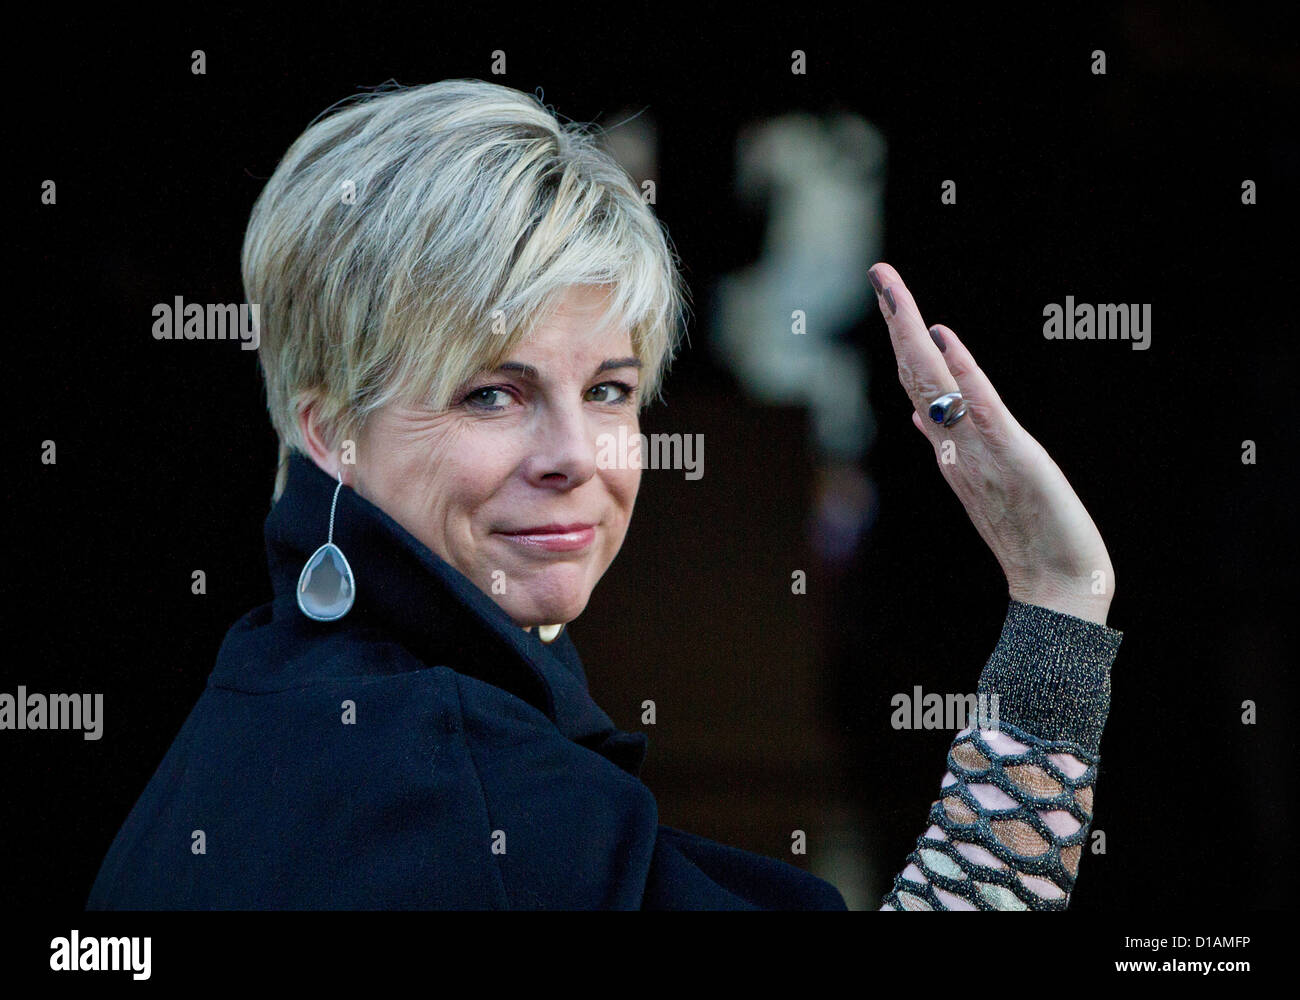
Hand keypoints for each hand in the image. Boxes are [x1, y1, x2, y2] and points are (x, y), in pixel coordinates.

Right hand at [869, 262, 1114, 625]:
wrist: (1054, 586)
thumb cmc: (1027, 537)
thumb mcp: (985, 481)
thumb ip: (948, 444)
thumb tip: (917, 413)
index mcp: (950, 444)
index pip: (918, 380)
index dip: (903, 334)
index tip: (889, 290)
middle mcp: (955, 443)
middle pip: (917, 373)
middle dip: (900, 320)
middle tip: (881, 272)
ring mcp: (978, 450)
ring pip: (935, 385)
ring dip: (916, 336)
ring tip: (896, 293)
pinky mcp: (1011, 457)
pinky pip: (980, 408)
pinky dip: (961, 374)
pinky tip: (948, 342)